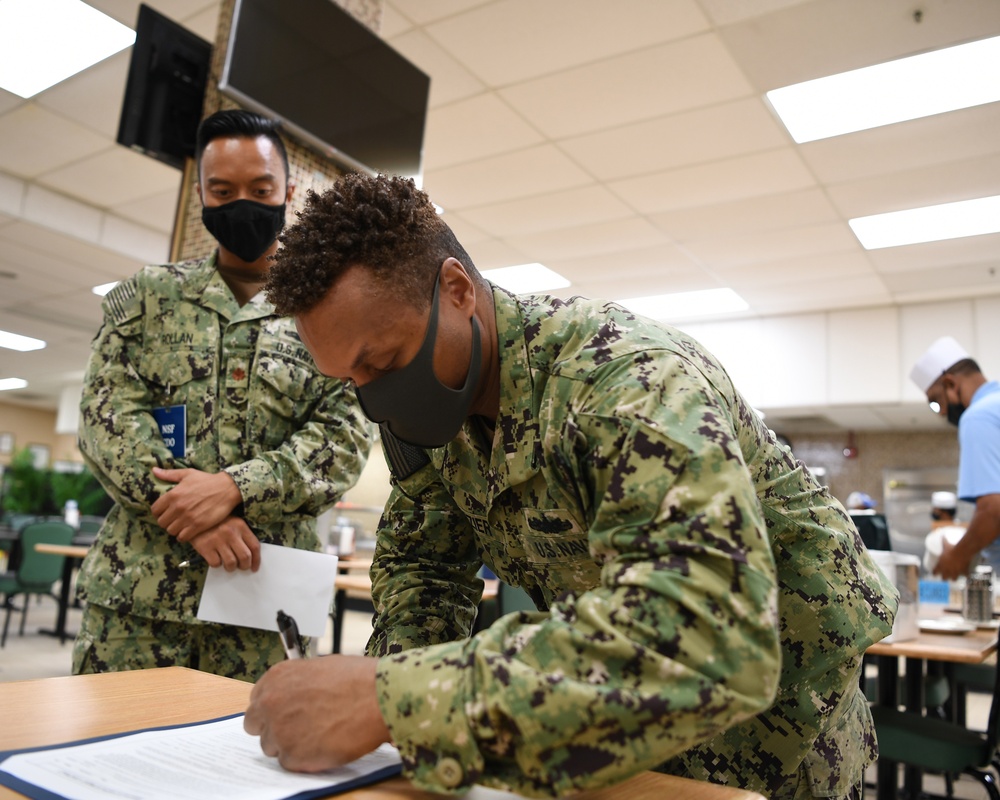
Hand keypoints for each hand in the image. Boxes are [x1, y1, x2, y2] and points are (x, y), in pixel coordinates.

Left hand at [151, 467, 242, 540]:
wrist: (227, 488)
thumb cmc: (207, 480)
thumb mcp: (188, 474)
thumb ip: (169, 474)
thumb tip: (154, 470)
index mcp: (172, 494)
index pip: (155, 510)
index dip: (159, 512)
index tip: (166, 512)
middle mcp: (178, 507)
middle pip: (162, 522)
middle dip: (167, 521)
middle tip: (174, 519)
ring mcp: (187, 518)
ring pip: (171, 531)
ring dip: (175, 529)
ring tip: (182, 525)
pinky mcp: (198, 526)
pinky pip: (182, 537)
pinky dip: (183, 536)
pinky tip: (189, 530)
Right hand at [189, 517, 260, 571]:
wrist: (193, 519)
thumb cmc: (216, 523)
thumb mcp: (233, 523)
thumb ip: (242, 536)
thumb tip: (250, 556)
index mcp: (240, 526)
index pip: (254, 546)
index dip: (257, 560)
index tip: (254, 567)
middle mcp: (231, 533)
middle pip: (245, 557)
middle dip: (245, 566)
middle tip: (241, 567)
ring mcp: (217, 540)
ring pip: (231, 563)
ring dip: (231, 568)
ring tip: (229, 565)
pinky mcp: (205, 547)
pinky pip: (216, 564)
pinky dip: (217, 564)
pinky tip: (215, 558)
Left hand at [245, 656, 390, 771]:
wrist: (377, 698)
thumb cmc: (358, 679)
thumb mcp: (320, 667)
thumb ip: (298, 683)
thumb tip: (295, 695)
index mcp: (277, 677)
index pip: (257, 700)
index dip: (273, 708)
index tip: (284, 713)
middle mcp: (271, 703)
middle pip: (256, 725)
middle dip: (274, 727)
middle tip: (298, 728)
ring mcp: (279, 731)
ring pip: (272, 746)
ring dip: (290, 744)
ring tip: (319, 735)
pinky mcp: (292, 756)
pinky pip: (289, 763)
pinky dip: (304, 759)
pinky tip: (324, 745)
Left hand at [933, 539, 969, 580]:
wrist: (962, 552)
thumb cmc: (952, 548)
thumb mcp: (946, 544)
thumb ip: (943, 540)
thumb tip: (942, 535)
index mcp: (940, 566)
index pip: (935, 572)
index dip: (934, 572)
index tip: (934, 572)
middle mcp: (947, 571)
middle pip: (944, 578)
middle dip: (944, 577)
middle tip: (945, 575)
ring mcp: (956, 572)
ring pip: (954, 579)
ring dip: (954, 578)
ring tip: (954, 577)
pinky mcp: (964, 572)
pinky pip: (965, 576)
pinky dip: (966, 576)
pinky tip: (966, 576)